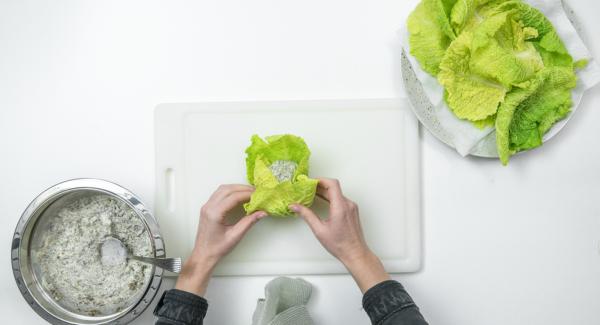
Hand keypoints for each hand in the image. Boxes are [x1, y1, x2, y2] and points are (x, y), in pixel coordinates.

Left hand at [176, 184, 266, 295]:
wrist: (203, 255)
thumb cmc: (217, 248)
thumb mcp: (235, 236)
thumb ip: (249, 222)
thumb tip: (262, 212)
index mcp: (214, 214)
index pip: (233, 197)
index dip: (247, 194)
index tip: (258, 195)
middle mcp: (208, 207)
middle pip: (228, 189)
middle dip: (243, 188)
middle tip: (256, 192)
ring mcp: (206, 206)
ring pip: (222, 189)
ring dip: (236, 188)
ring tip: (249, 193)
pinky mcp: (207, 208)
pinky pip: (219, 193)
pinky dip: (230, 191)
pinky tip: (239, 196)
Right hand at [290, 178, 389, 292]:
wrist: (355, 253)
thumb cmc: (340, 245)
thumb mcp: (319, 230)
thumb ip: (306, 215)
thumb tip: (295, 207)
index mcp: (340, 207)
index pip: (332, 184)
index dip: (320, 180)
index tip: (310, 182)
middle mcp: (348, 204)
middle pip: (333, 188)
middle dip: (319, 186)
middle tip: (307, 188)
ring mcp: (351, 207)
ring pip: (337, 193)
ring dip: (325, 192)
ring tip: (312, 194)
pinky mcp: (352, 211)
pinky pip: (340, 199)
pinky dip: (330, 198)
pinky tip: (322, 201)